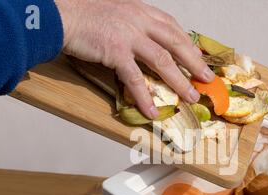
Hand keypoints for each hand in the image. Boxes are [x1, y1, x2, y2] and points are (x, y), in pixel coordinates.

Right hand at [54, 0, 214, 118]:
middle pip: (175, 43)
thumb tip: (145, 41)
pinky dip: (145, 97)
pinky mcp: (116, 52)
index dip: (188, 44)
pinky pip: (135, 79)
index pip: (172, 27)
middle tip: (206, 78)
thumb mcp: (116, 11)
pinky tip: (152, 111)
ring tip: (190, 97)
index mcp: (141, 10)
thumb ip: (133, 23)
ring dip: (178, 81)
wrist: (61, 15)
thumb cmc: (84, 14)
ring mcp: (129, 36)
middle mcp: (139, 20)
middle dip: (194, 63)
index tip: (198, 57)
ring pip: (162, 61)